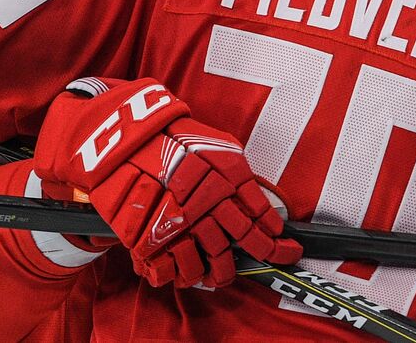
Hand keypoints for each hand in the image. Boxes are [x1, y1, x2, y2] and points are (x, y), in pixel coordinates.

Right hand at [34, 77, 300, 287]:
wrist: (129, 139)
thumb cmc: (179, 139)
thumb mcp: (224, 150)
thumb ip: (245, 182)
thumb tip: (266, 214)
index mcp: (228, 183)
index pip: (260, 224)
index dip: (276, 245)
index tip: (287, 251)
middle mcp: (208, 207)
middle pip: (237, 248)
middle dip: (251, 262)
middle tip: (254, 264)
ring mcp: (180, 226)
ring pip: (208, 267)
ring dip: (217, 275)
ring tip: (216, 274)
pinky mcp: (151, 240)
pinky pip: (172, 272)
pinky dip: (181, 276)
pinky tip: (185, 271)